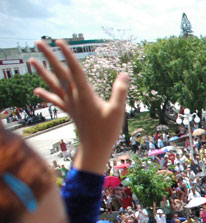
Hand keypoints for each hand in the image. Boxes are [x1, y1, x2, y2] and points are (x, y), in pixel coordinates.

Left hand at [29, 40, 128, 174]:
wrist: (94, 148)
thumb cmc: (107, 131)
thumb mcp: (117, 111)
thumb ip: (120, 91)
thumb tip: (124, 74)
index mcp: (85, 94)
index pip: (75, 70)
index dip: (68, 55)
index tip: (60, 41)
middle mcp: (74, 97)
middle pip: (59, 73)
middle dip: (49, 57)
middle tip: (39, 42)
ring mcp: (70, 104)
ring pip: (53, 84)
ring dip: (42, 72)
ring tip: (31, 60)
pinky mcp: (70, 111)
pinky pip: (55, 100)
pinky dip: (45, 94)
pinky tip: (37, 90)